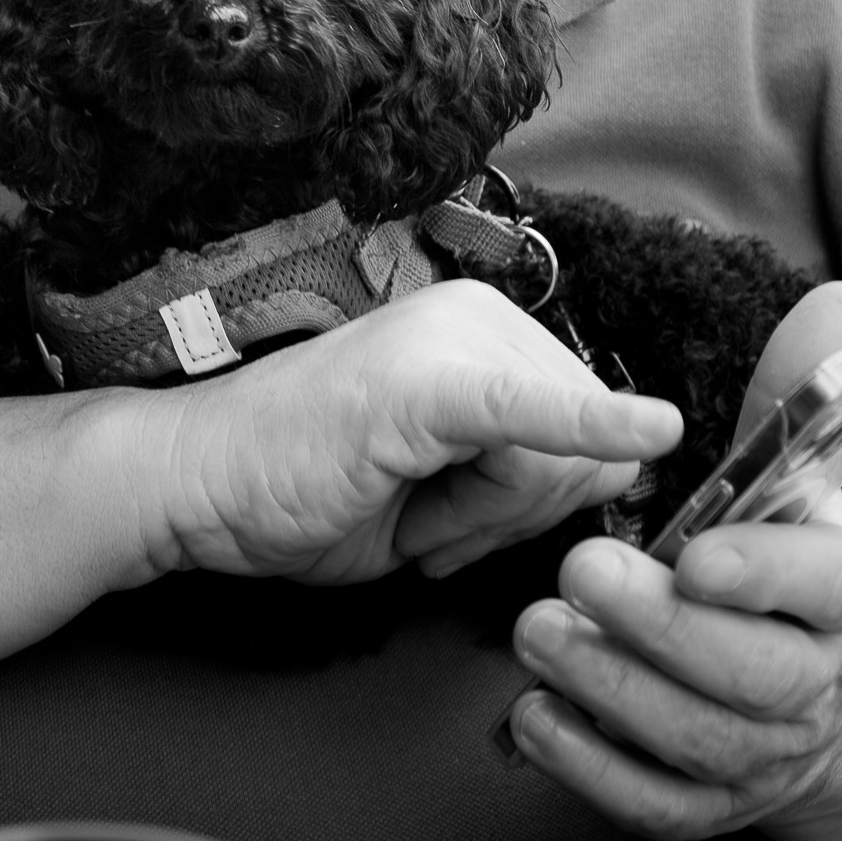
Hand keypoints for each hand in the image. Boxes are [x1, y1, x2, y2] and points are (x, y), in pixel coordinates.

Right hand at [138, 279, 682, 586]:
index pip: (592, 440)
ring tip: (394, 500)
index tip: (452, 520)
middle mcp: (481, 316)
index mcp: (487, 333)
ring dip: (481, 524)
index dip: (532, 511)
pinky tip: (652, 430)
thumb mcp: (440, 494)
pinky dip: (591, 426)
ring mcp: (455, 340)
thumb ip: (533, 478)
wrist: (190, 482)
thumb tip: (629, 468)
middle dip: (511, 520)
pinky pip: (534, 413)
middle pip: (587, 459)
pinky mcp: (430, 383)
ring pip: (556, 470)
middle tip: (413, 512)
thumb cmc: (300, 490)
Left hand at [505, 281, 841, 840]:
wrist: (816, 698)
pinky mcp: (710, 809)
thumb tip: (839, 299)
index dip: (763, 572)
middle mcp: (817, 684)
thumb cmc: (779, 567)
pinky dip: (591, 769)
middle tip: (578, 572)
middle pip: (753, 675)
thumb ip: (796, 391)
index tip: (698, 551)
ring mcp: (765, 757)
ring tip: (535, 631)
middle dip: (660, 627)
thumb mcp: (793, 479)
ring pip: (696, 741)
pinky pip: (654, 805)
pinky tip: (533, 717)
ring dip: (611, 689)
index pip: (826, 585)